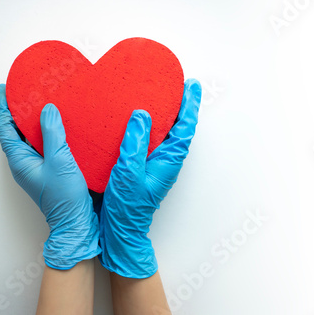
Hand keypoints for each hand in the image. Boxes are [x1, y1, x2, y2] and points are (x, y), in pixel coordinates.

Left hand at [0, 84, 100, 269]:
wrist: (76, 221)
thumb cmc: (64, 198)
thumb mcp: (60, 161)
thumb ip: (52, 133)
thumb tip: (47, 110)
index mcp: (20, 160)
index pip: (5, 128)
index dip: (3, 107)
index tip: (3, 90)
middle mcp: (26, 162)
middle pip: (16, 131)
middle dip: (18, 110)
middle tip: (25, 91)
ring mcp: (38, 166)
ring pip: (32, 138)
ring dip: (35, 121)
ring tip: (42, 102)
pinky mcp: (51, 168)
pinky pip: (45, 145)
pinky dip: (49, 132)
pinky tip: (60, 125)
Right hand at [98, 79, 201, 277]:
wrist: (122, 230)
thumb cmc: (127, 207)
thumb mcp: (129, 172)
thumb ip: (136, 143)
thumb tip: (142, 115)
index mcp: (168, 160)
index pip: (185, 126)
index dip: (189, 105)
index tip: (191, 85)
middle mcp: (166, 160)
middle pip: (179, 126)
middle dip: (182, 105)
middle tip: (179, 84)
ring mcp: (157, 163)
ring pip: (167, 133)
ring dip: (168, 113)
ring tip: (162, 95)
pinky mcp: (146, 166)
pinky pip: (153, 141)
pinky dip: (152, 126)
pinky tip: (141, 119)